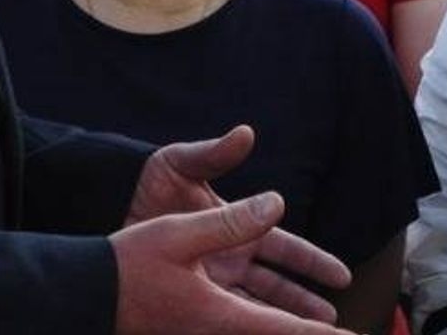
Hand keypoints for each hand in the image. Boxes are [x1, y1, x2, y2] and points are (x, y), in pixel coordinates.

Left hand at [126, 126, 348, 320]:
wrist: (104, 207)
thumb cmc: (145, 184)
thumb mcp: (180, 164)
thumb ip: (214, 153)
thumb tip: (246, 133)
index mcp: (236, 226)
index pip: (285, 248)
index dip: (313, 262)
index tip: (342, 276)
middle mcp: (230, 256)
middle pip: (277, 285)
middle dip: (305, 303)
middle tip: (333, 320)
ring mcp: (210, 280)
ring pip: (254, 307)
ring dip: (281, 320)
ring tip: (310, 334)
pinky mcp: (188, 298)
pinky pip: (223, 317)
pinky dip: (245, 327)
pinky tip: (261, 334)